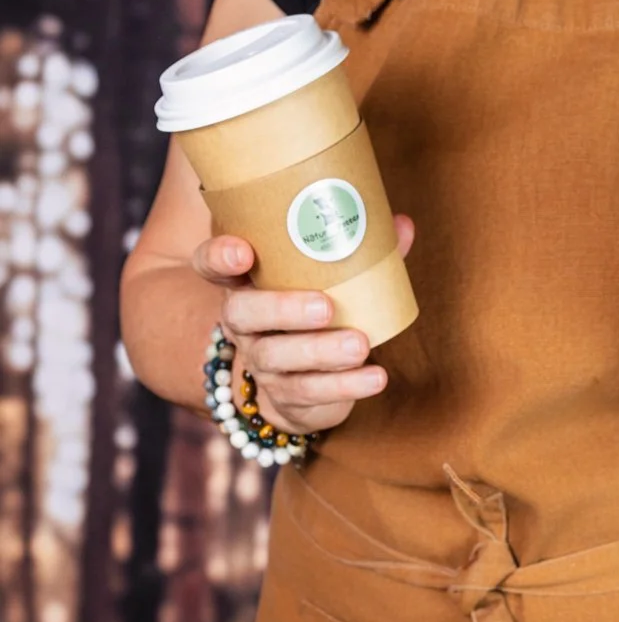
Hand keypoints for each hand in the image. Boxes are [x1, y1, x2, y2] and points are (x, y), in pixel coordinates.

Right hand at [189, 215, 414, 434]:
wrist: (304, 381)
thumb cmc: (317, 306)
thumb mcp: (331, 277)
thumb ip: (363, 250)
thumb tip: (403, 225)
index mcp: (247, 281)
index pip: (212, 264)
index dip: (219, 256)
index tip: (242, 251)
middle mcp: (244, 322)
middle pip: (243, 313)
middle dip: (282, 309)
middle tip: (325, 307)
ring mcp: (261, 361)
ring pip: (278, 357)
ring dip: (321, 351)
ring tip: (360, 345)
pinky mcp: (285, 396)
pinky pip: (309, 393)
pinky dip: (345, 385)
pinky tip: (376, 376)